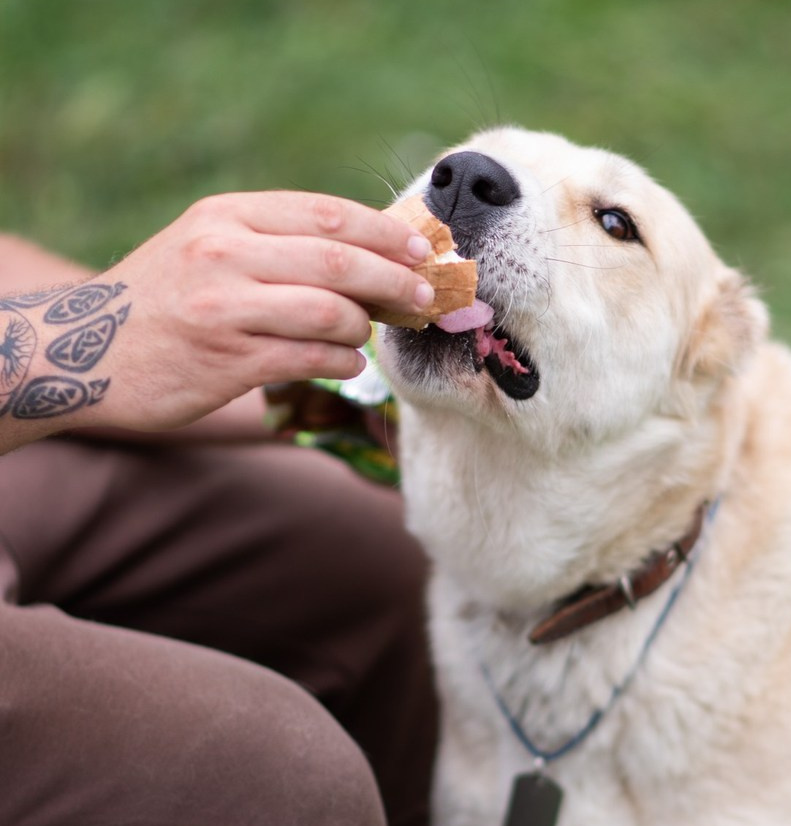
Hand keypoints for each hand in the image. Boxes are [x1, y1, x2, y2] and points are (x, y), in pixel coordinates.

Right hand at [0, 191, 435, 446]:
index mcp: (228, 215)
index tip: (424, 252)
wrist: (83, 352)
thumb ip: (279, 244)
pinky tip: (345, 362)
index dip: (387, 234)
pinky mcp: (227, 361)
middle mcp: (224, 253)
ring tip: (367, 335)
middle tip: (424, 300)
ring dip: (365, 328)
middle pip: (340, 262)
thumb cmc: (167, 301)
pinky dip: (343, 362)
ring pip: (331, 313)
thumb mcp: (210, 247)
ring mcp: (224, 308)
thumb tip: (374, 256)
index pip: (329, 214)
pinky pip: (311, 359)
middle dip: (396, 283)